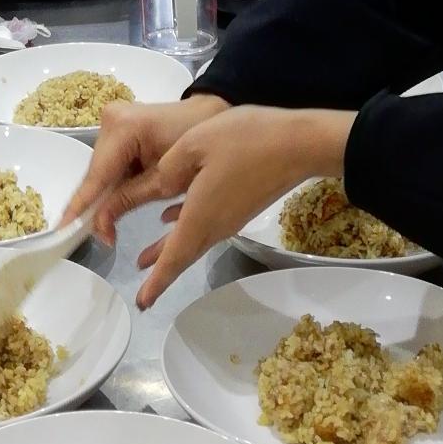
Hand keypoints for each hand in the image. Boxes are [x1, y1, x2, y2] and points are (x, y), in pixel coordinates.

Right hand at [64, 98, 228, 240]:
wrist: (211, 117)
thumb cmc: (196, 149)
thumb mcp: (165, 181)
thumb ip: (127, 201)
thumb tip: (98, 228)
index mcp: (124, 127)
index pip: (98, 174)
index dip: (82, 205)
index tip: (64, 229)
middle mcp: (110, 118)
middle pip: (97, 172)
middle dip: (98, 204)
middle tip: (106, 236)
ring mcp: (112, 118)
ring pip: (102, 168)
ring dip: (107, 193)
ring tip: (111, 223)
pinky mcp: (117, 124)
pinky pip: (110, 160)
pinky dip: (115, 180)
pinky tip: (119, 199)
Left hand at [67, 100, 352, 309]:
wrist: (300, 144)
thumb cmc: (245, 140)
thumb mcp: (194, 143)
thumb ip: (169, 167)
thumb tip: (161, 185)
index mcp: (201, 215)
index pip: (175, 257)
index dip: (157, 282)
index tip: (142, 304)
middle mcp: (216, 224)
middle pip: (184, 254)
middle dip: (161, 272)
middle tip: (143, 295)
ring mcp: (232, 216)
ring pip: (194, 239)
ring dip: (169, 249)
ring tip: (145, 258)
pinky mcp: (242, 204)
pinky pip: (207, 223)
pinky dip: (185, 226)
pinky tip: (171, 216)